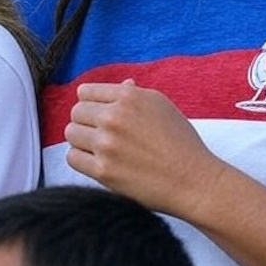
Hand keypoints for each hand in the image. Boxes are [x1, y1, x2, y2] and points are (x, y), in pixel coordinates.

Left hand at [64, 79, 223, 219]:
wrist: (194, 182)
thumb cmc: (181, 143)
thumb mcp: (161, 106)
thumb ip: (135, 94)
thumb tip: (120, 84)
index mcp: (129, 97)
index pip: (85, 92)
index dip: (91, 103)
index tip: (99, 115)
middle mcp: (115, 117)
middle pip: (76, 112)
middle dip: (86, 122)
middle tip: (101, 135)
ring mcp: (107, 144)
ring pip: (71, 133)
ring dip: (82, 140)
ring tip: (100, 148)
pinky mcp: (103, 170)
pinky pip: (73, 157)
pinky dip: (82, 159)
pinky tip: (97, 162)